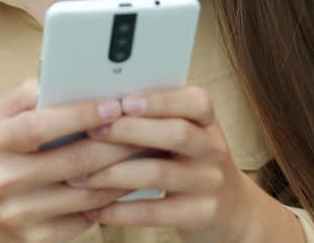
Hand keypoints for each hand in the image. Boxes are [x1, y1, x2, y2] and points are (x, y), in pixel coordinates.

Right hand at [0, 79, 143, 242]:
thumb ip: (25, 95)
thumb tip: (62, 77)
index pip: (43, 125)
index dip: (82, 114)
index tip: (115, 103)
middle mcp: (4, 180)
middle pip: (76, 160)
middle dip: (119, 142)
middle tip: (148, 127)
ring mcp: (20, 214)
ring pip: (89, 192)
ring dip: (125, 172)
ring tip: (147, 153)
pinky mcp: (38, 239)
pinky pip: (87, 217)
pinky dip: (112, 199)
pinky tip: (127, 183)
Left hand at [67, 86, 301, 242]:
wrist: (232, 211)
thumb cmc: (191, 164)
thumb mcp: (186, 136)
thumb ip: (155, 120)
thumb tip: (99, 106)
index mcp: (208, 122)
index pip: (195, 102)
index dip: (160, 100)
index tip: (124, 101)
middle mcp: (214, 149)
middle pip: (176, 133)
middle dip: (129, 131)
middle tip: (91, 131)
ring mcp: (210, 182)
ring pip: (159, 173)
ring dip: (114, 174)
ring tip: (80, 176)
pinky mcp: (202, 214)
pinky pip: (156, 211)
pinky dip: (121, 211)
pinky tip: (96, 210)